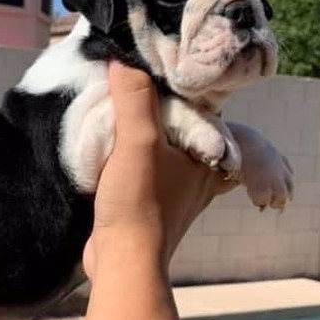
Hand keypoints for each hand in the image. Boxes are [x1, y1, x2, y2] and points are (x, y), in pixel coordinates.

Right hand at [83, 63, 238, 277]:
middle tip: (127, 78)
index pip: (196, 102)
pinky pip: (145, 164)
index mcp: (209, 151)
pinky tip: (110, 141)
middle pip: (178, 122)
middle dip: (156, 103)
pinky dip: (130, 152)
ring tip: (114, 103)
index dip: (173, 81)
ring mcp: (177, 188)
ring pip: (161, 144)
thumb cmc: (139, 202)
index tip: (147, 61)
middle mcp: (200, 168)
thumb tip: (121, 60)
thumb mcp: (137, 140)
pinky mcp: (152, 202)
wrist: (122, 260)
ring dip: (140, 129)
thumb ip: (134, 97)